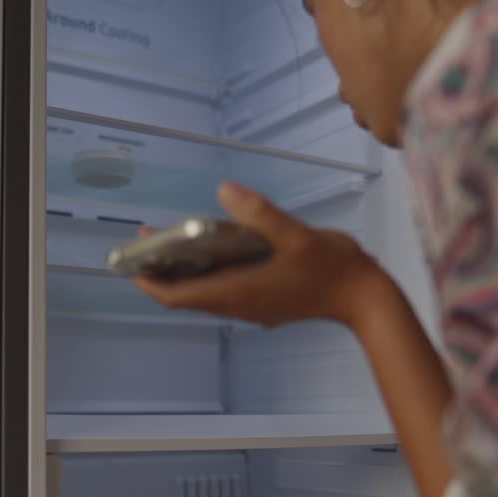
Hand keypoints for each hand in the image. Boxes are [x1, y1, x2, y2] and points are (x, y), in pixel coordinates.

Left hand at [135, 183, 382, 328]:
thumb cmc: (332, 268)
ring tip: (175, 240)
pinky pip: (223, 290)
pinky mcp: (264, 302)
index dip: (149, 281)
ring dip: (184, 271)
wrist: (365, 299)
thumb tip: (223, 190)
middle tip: (150, 238)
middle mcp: (238, 305)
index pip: (177, 297)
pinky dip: (208, 272)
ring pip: (204, 294)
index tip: (132, 259)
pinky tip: (215, 247)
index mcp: (237, 293)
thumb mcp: (297, 235)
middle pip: (185, 296)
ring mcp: (251, 306)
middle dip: (162, 270)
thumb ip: (259, 213)